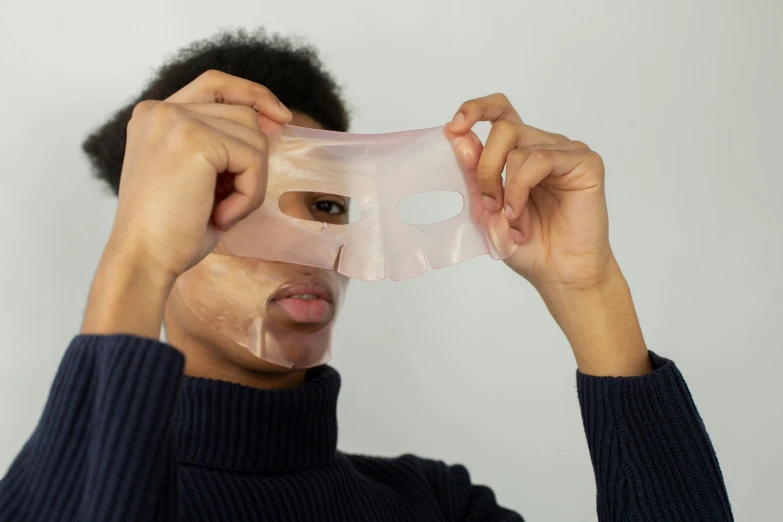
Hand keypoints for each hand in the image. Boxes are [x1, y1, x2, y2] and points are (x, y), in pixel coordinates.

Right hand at [82, 70, 291, 337]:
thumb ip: (225, 146)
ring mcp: (176, 120)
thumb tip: (274, 124)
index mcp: (155, 116)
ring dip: (250, 183)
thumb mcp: (197, 177)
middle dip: (251, 161)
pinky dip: (249, 195)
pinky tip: (221, 216)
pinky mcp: (195, 139)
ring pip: (254, 137)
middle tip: (226, 203)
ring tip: (221, 212)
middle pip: (243, 114)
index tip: (282, 117)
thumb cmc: (169, 231)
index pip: (215, 84)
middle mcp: (160, 110)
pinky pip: (253, 160)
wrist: (142, 260)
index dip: (252, 94)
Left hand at [450, 94, 651, 375]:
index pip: (499, 111)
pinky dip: (521, 188)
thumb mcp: (487, 209)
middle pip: (503, 128)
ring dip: (505, 188)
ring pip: (518, 146)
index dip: (476, 109)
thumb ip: (473, 174)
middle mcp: (543, 145)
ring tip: (511, 220)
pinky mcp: (585, 162)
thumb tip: (458, 138)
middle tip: (487, 204)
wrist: (558, 274)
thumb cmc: (528, 245)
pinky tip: (520, 215)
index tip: (455, 127)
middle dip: (484, 167)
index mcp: (520, 151)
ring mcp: (565, 152)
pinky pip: (541, 159)